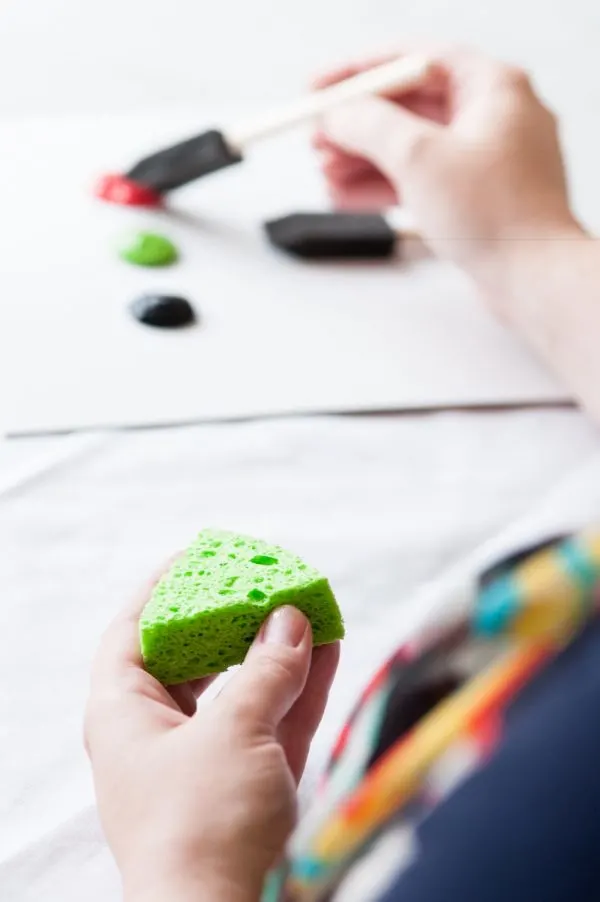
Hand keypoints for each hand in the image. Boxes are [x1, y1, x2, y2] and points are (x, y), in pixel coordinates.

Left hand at [84, 584, 339, 901]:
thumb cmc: (201, 823)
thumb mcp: (233, 731)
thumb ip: (266, 669)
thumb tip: (290, 618)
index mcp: (124, 712)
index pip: (134, 630)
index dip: (164, 587)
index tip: (199, 555)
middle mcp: (160, 731)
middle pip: (194, 654)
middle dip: (234, 615)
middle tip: (266, 578)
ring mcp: (207, 757)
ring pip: (243, 684)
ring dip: (278, 647)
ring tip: (310, 604)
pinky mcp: (249, 781)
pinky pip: (274, 717)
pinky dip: (300, 685)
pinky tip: (328, 646)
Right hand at [315, 46, 582, 300]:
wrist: (533, 278)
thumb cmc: (500, 216)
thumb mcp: (419, 157)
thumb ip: (370, 126)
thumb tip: (340, 115)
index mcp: (493, 88)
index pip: (414, 61)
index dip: (360, 73)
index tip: (322, 89)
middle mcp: (493, 118)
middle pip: (409, 106)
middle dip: (358, 125)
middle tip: (319, 137)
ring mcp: (485, 161)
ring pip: (412, 148)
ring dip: (364, 159)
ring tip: (327, 173)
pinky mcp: (477, 198)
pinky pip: (422, 181)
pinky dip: (385, 186)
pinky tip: (348, 197)